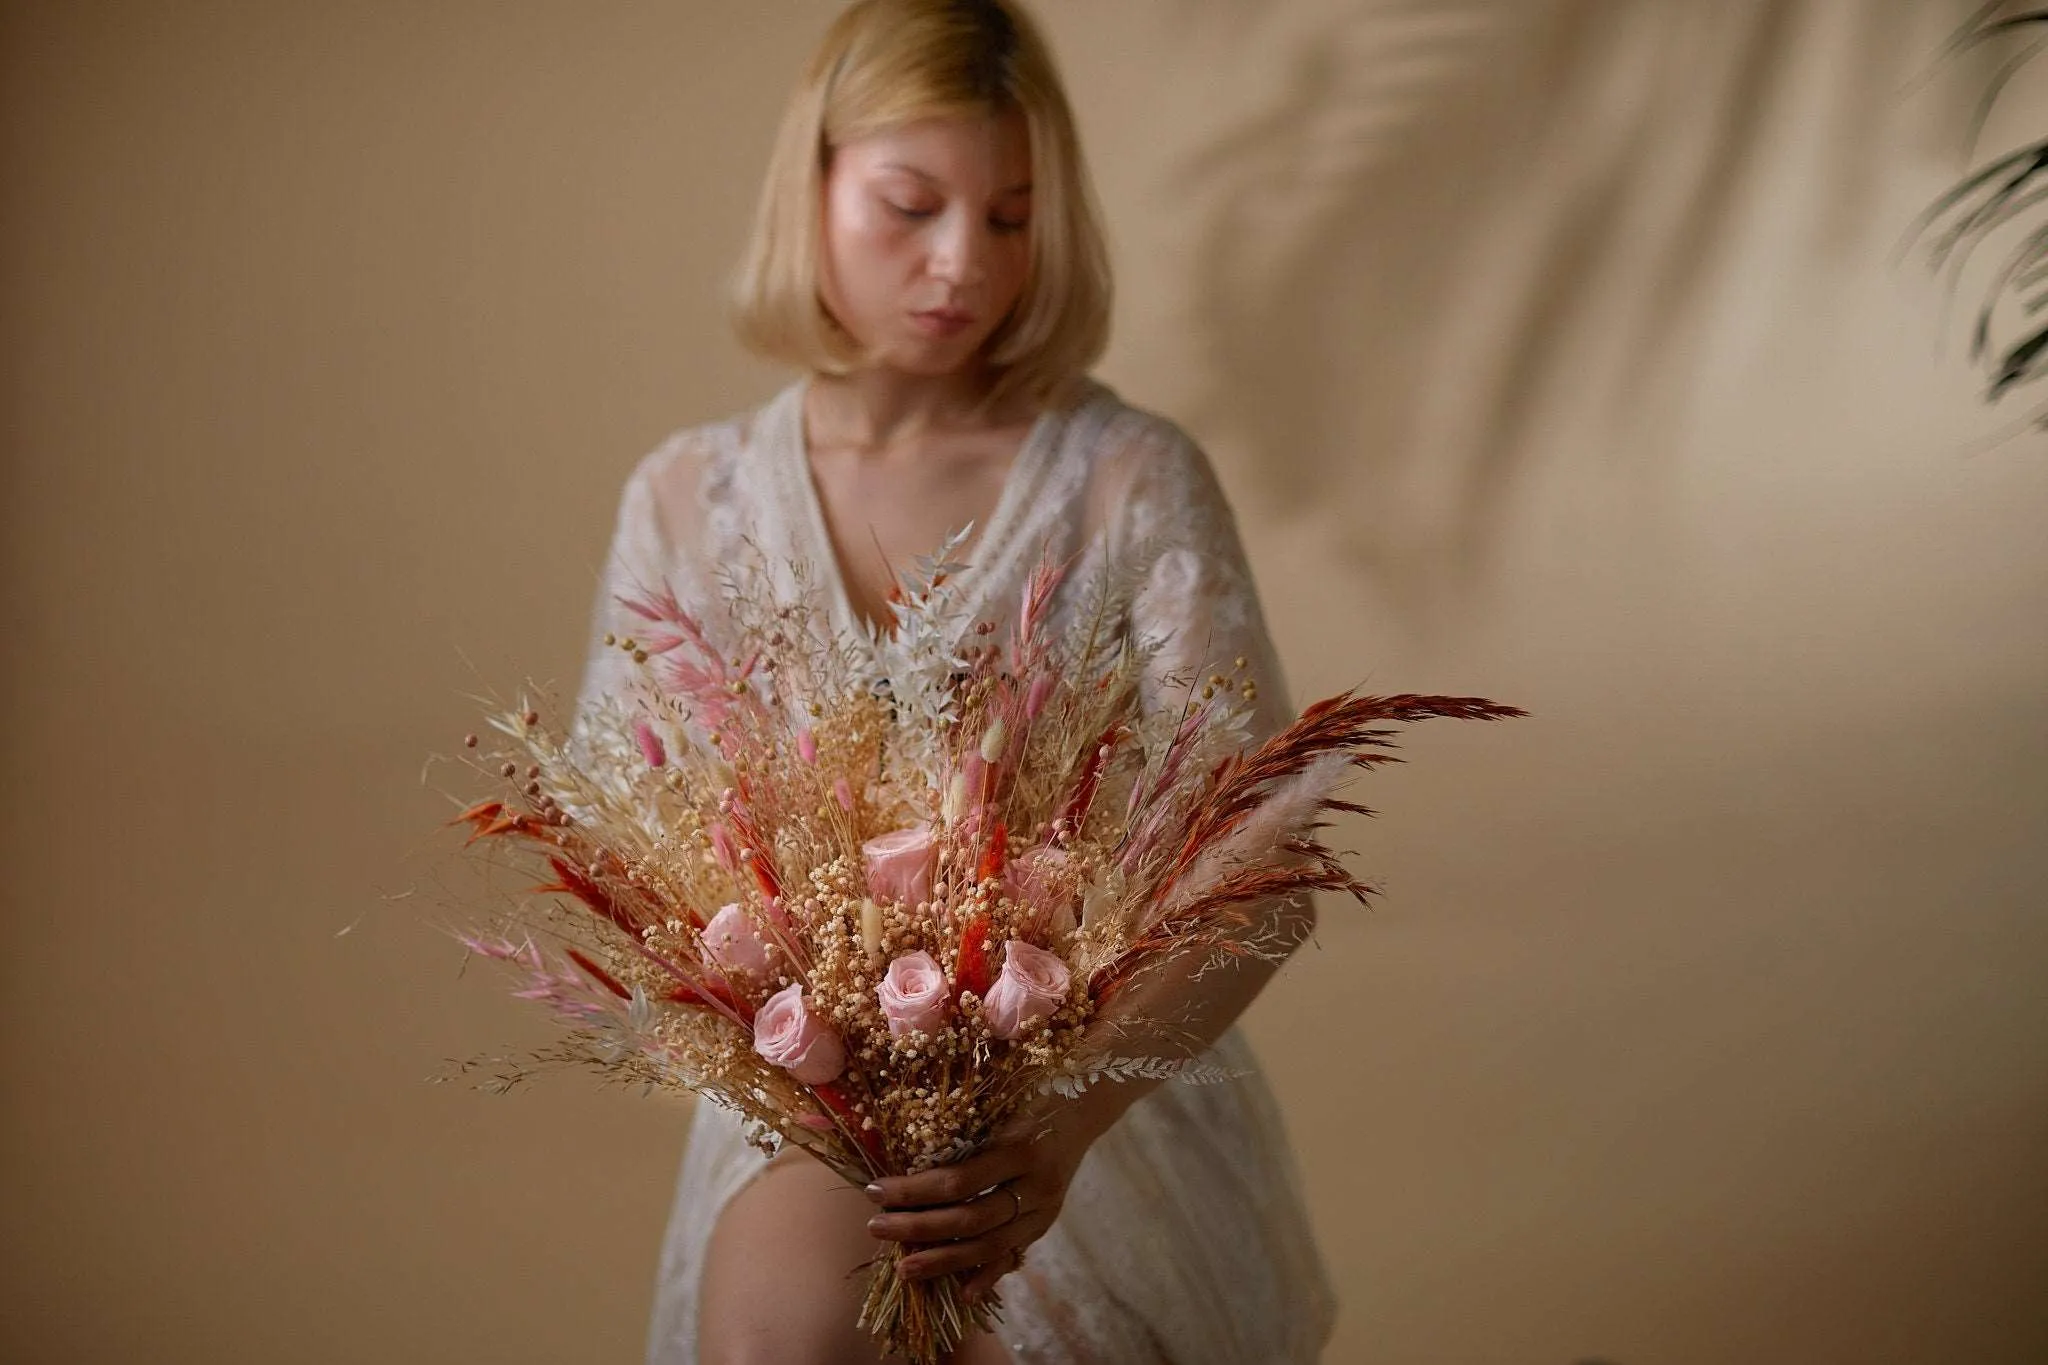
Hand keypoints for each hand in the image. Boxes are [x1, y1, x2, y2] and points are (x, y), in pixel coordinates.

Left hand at [862, 1098, 1098, 1302]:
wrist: (1083, 1107)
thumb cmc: (1029, 1093)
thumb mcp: (998, 1101)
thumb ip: (961, 1127)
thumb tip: (901, 1152)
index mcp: (1020, 1148)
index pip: (958, 1180)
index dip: (913, 1190)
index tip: (873, 1190)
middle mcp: (1035, 1185)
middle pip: (970, 1218)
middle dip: (918, 1227)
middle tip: (876, 1227)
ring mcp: (1044, 1210)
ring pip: (989, 1246)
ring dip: (943, 1261)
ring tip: (903, 1268)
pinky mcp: (1045, 1224)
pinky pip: (1013, 1255)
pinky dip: (987, 1276)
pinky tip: (961, 1294)